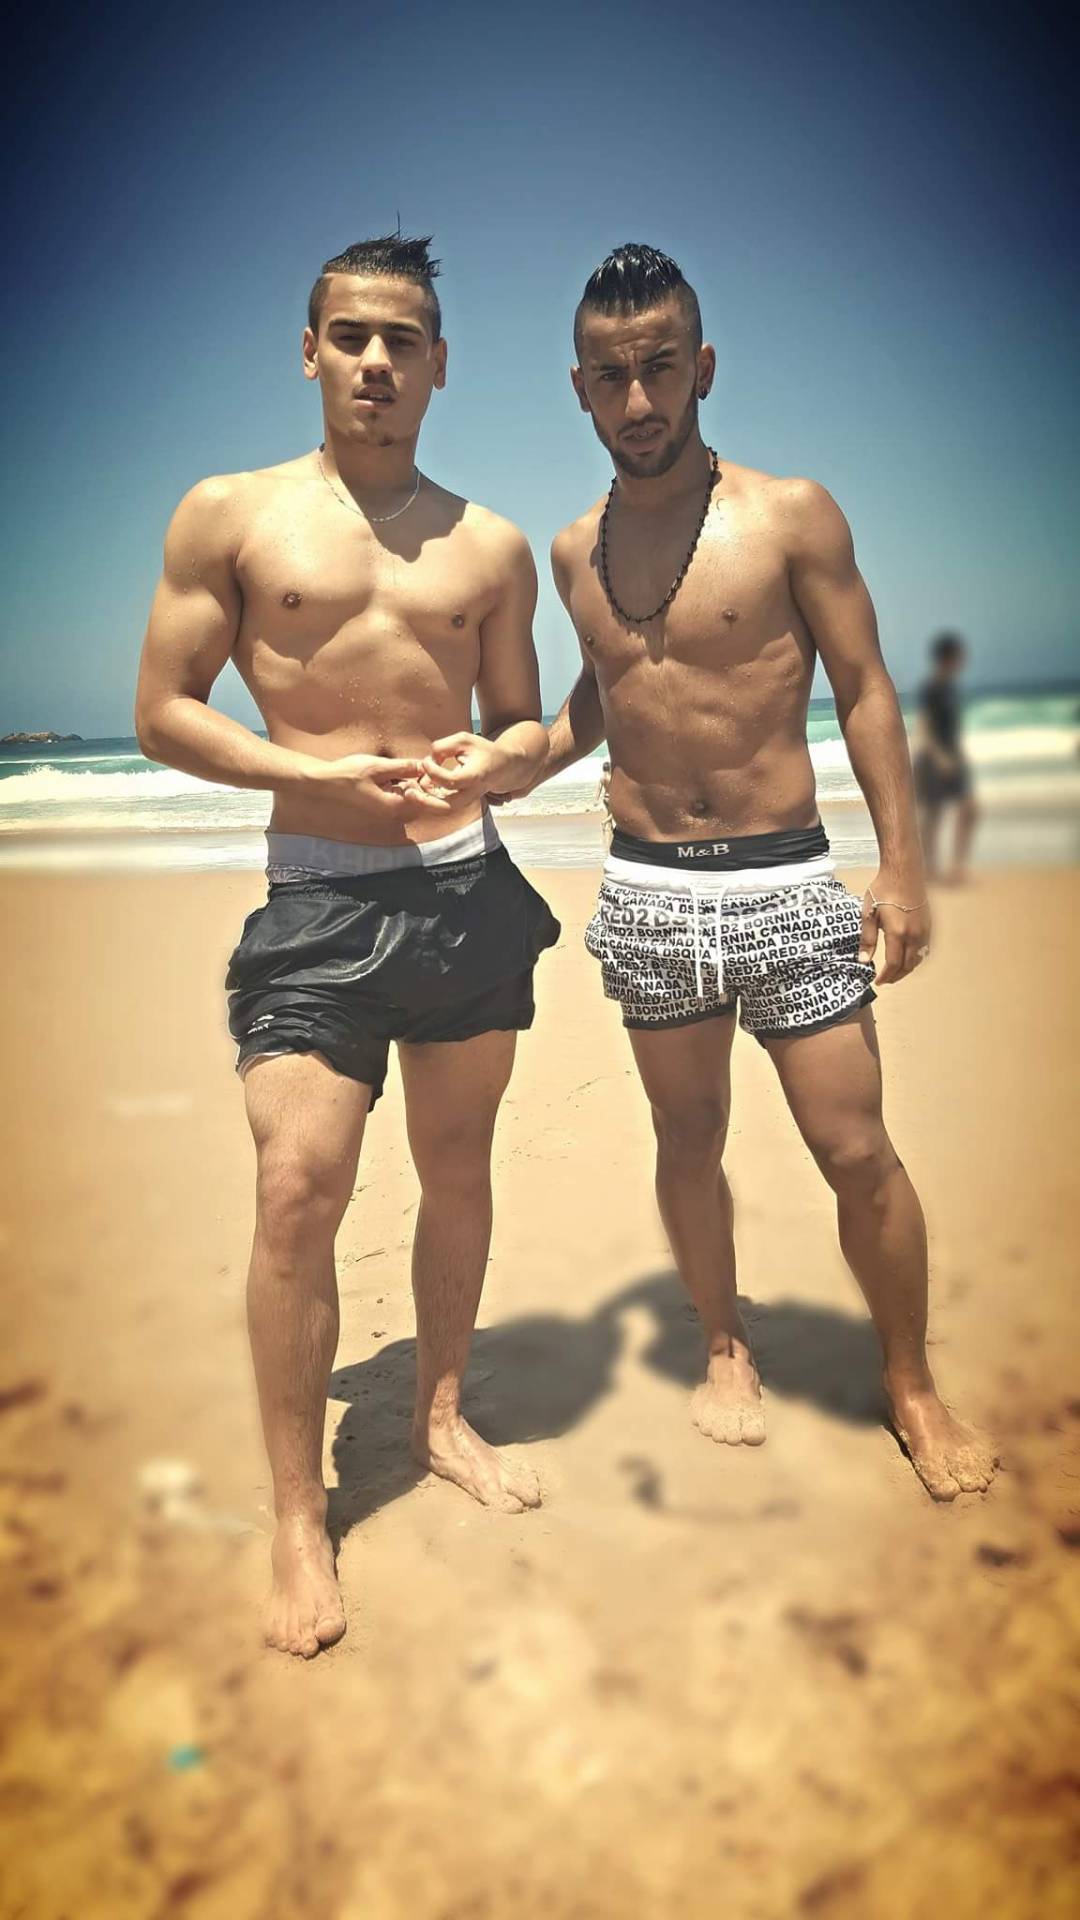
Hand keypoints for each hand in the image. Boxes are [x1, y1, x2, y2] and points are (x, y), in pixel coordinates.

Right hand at [309, 752, 453, 814]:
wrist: (323, 784)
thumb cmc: (347, 775)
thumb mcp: (378, 767)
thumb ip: (402, 767)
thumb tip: (422, 767)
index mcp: (395, 805)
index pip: (426, 802)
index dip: (435, 788)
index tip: (438, 775)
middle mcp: (392, 812)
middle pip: (419, 799)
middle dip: (424, 784)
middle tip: (424, 766)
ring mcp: (385, 809)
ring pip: (408, 795)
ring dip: (411, 782)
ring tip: (408, 767)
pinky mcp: (379, 804)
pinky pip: (396, 795)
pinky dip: (399, 784)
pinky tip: (392, 772)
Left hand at [418, 732, 521, 806]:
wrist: (501, 767)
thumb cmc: (482, 751)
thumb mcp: (464, 740)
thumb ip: (443, 746)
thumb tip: (427, 761)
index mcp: (475, 776)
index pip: (452, 781)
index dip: (434, 772)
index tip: (426, 761)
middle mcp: (472, 793)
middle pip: (447, 807)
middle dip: (424, 802)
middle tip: (408, 792)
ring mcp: (466, 800)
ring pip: (443, 810)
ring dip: (423, 803)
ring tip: (408, 791)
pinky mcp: (460, 802)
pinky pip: (442, 806)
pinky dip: (427, 800)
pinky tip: (416, 789)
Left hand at [859, 872, 931, 983]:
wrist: (904, 871)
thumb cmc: (884, 889)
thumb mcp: (868, 913)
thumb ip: (867, 939)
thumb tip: (863, 960)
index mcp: (898, 933)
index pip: (893, 964)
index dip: (886, 976)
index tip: (878, 981)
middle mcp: (914, 934)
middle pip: (908, 965)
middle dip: (896, 976)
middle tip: (885, 979)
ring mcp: (925, 930)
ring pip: (918, 959)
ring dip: (907, 968)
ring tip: (895, 971)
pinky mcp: (929, 925)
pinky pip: (924, 949)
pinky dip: (916, 958)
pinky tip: (907, 957)